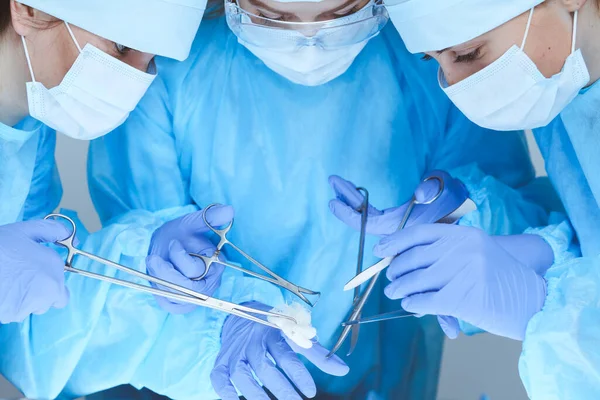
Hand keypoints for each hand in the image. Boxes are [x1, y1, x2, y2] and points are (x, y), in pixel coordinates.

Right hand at [0, 220, 70, 322]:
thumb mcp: (27, 230)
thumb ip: (52, 231)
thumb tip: (71, 235)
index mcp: (54, 272)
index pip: (62, 294)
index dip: (51, 285)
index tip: (39, 277)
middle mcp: (47, 292)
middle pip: (46, 303)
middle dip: (37, 294)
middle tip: (20, 279)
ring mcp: (28, 306)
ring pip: (28, 309)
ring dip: (21, 301)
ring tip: (7, 281)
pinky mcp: (9, 315)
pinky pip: (11, 313)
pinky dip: (7, 305)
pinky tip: (0, 289)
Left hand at [146, 205, 233, 313]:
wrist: (164, 245)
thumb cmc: (179, 234)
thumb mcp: (191, 223)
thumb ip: (209, 217)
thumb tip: (229, 210)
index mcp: (216, 265)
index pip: (197, 271)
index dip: (180, 258)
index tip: (172, 243)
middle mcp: (209, 284)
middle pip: (186, 288)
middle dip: (165, 272)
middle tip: (153, 257)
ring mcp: (195, 297)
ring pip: (175, 296)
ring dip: (159, 278)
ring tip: (154, 262)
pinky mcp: (181, 304)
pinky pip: (168, 302)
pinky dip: (159, 289)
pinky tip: (157, 276)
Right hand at [211, 302, 348, 399]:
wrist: (240, 314)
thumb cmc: (273, 329)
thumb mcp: (295, 336)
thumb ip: (318, 354)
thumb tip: (344, 370)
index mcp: (273, 333)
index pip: (286, 355)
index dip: (298, 374)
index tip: (310, 391)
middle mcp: (253, 343)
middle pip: (265, 368)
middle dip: (281, 388)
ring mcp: (236, 353)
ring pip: (242, 375)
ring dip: (255, 394)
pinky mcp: (222, 362)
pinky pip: (219, 378)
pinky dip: (224, 391)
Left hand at [328, 171, 463, 235]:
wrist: (466, 213)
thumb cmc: (457, 203)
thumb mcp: (448, 193)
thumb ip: (435, 190)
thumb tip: (420, 197)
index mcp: (403, 226)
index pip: (369, 224)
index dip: (349, 215)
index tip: (333, 202)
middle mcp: (395, 229)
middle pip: (364, 219)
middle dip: (347, 201)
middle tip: (333, 181)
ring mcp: (395, 224)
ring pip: (367, 215)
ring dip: (352, 198)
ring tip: (337, 182)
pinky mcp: (396, 218)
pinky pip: (372, 212)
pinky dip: (360, 201)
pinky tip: (351, 189)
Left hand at [375, 224, 546, 340]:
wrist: (534, 299)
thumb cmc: (499, 277)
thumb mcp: (475, 253)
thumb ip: (443, 253)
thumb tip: (399, 260)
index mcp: (464, 235)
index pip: (419, 233)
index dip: (395, 242)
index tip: (380, 250)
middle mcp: (462, 249)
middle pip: (413, 257)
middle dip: (396, 270)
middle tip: (390, 279)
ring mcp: (462, 273)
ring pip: (414, 280)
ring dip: (399, 288)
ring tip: (395, 293)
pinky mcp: (462, 298)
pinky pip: (424, 301)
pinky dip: (412, 304)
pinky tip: (410, 305)